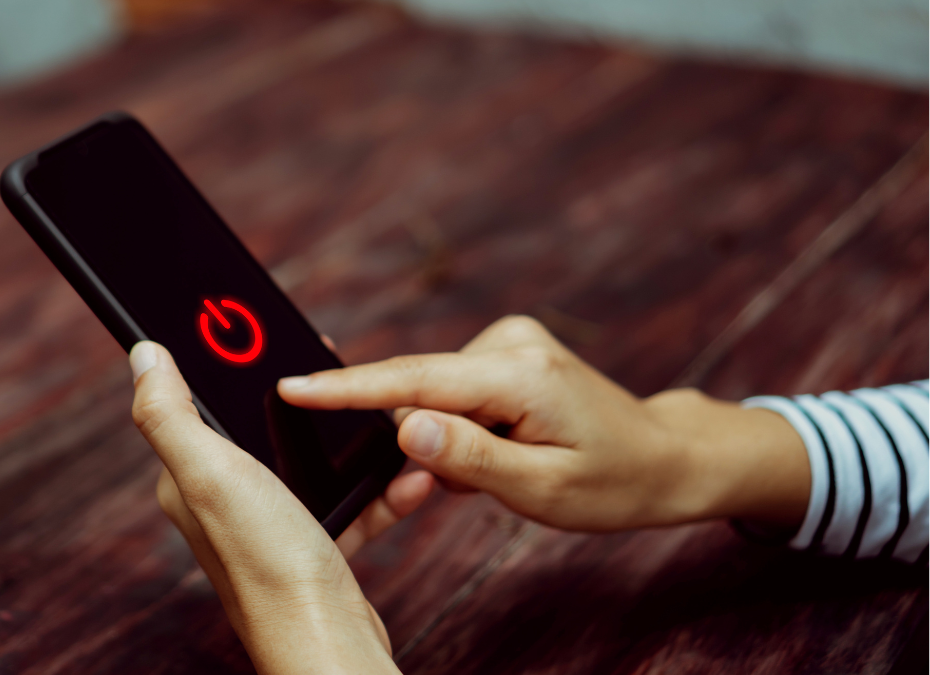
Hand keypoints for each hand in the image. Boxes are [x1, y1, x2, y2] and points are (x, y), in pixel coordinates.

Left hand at [130, 342, 400, 674]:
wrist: (328, 642)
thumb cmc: (269, 561)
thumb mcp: (212, 474)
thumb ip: (172, 414)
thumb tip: (142, 354)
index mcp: (191, 479)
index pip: (201, 403)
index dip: (230, 365)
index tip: (264, 331)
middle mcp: (225, 501)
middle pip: (264, 427)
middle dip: (304, 398)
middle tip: (337, 368)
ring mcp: (271, 524)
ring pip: (313, 460)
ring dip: (349, 441)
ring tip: (386, 421)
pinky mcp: (314, 545)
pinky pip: (349, 499)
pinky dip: (378, 487)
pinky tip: (406, 477)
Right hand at [279, 315, 810, 531]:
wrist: (662, 456)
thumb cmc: (612, 481)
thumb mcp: (542, 490)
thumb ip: (469, 459)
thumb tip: (402, 429)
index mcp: (521, 375)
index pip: (416, 380)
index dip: (349, 389)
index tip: (291, 387)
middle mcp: (511, 343)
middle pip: (421, 392)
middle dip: (414, 446)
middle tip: (443, 494)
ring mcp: (509, 342)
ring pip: (434, 398)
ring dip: (442, 444)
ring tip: (487, 475)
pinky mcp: (505, 351)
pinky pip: (453, 394)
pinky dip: (457, 430)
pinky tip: (493, 454)